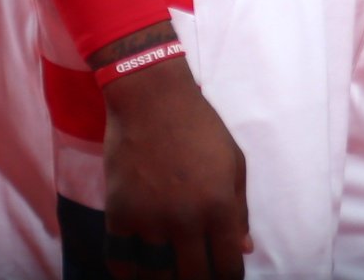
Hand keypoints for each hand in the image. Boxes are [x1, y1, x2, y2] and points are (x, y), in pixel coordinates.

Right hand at [100, 56, 250, 278]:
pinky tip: (137, 272)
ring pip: (155, 276)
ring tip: (169, 276)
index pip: (228, 266)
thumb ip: (239, 210)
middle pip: (192, 278)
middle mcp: (185, 220)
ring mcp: (149, 219)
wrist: (152, 101)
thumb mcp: (233, 163)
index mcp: (219, 206)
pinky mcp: (118, 214)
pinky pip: (120, 261)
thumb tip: (244, 249)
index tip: (224, 278)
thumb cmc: (200, 128)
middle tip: (197, 277)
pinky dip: (128, 273)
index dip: (228, 279)